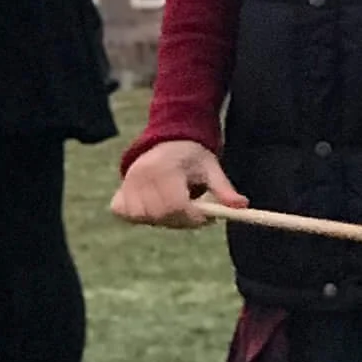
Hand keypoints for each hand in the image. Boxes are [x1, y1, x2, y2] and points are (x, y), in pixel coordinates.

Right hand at [110, 139, 247, 228]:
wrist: (167, 141)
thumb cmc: (193, 157)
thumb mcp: (211, 169)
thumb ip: (224, 189)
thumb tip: (242, 206)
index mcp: (166, 167)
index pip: (176, 205)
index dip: (193, 217)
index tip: (206, 217)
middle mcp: (142, 174)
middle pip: (161, 215)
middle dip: (181, 220)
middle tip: (193, 212)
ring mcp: (128, 182)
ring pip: (144, 217)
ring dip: (162, 219)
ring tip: (175, 205)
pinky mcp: (120, 191)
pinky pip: (126, 214)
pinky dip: (140, 216)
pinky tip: (154, 206)